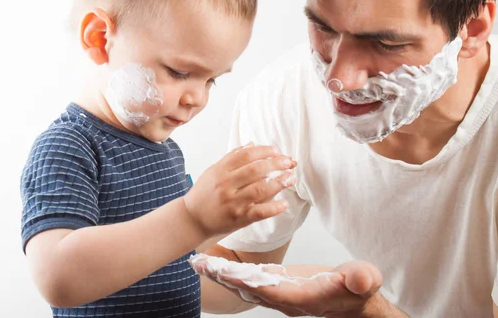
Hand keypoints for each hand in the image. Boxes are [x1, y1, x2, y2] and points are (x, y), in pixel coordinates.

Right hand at [182, 143, 296, 237]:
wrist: (192, 219)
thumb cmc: (204, 194)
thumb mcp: (213, 171)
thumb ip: (232, 158)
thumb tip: (252, 145)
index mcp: (220, 171)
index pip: (246, 155)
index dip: (264, 151)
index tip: (276, 151)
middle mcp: (226, 185)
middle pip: (256, 170)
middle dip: (276, 164)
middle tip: (289, 161)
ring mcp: (233, 202)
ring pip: (260, 189)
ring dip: (279, 182)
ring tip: (291, 177)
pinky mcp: (239, 218)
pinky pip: (259, 212)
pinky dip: (274, 208)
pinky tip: (284, 203)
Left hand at [200, 260, 385, 316]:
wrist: (356, 301)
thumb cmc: (359, 290)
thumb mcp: (364, 281)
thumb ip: (361, 279)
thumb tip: (360, 279)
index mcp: (302, 296)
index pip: (269, 289)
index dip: (247, 281)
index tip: (225, 271)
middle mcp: (286, 298)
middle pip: (249, 288)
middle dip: (223, 277)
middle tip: (200, 265)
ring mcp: (280, 293)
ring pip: (246, 285)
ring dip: (223, 275)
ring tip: (200, 263)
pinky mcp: (279, 286)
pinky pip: (251, 281)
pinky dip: (233, 273)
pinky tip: (218, 266)